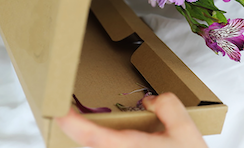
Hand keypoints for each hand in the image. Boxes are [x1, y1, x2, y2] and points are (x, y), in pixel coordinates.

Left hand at [56, 92, 208, 147]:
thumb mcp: (186, 128)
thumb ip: (167, 105)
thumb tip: (149, 100)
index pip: (93, 137)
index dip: (72, 124)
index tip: (58, 109)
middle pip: (90, 144)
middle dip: (77, 127)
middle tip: (68, 108)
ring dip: (91, 136)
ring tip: (85, 120)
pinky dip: (104, 142)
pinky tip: (108, 134)